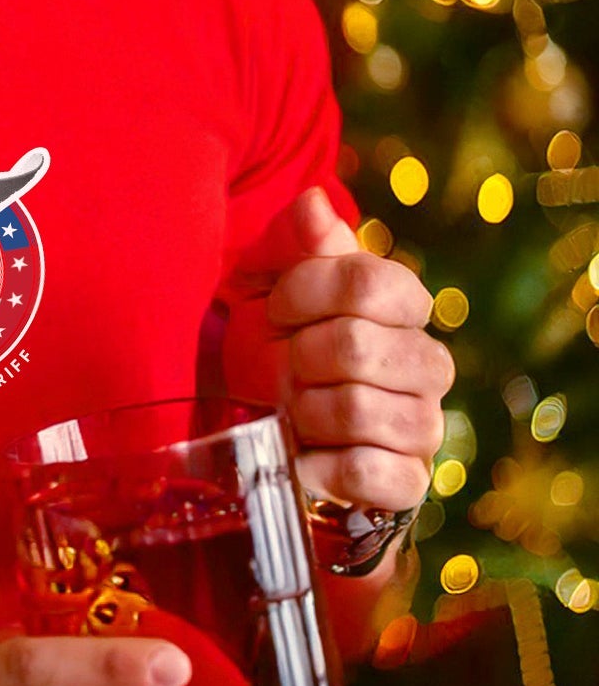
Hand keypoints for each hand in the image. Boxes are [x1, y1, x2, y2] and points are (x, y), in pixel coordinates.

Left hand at [267, 185, 453, 511]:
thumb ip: (293, 238)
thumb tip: (315, 203)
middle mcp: (426, 361)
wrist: (258, 417)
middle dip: (297, 357)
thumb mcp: (266, 278)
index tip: (276, 309)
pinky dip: (321, 467)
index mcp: (402, 303)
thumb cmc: (271, 337)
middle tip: (283, 366)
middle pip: (358, 346)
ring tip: (293, 410)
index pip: (366, 280)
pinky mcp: (408, 482)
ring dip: (304, 411)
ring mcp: (424, 425)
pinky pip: (371, 472)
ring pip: (361, 409)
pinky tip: (305, 456)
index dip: (305, 293)